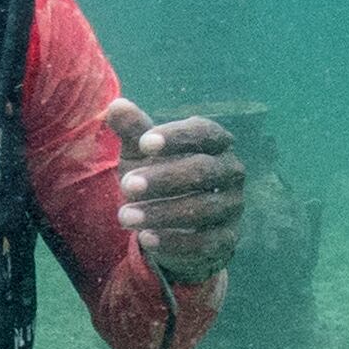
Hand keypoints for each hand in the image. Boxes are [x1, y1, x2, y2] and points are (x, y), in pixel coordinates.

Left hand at [104, 100, 244, 283]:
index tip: (143, 143)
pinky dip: (175, 242)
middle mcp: (231, 171)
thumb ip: (132, 130)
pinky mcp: (227, 239)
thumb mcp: (142, 154)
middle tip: (128, 185)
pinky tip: (146, 239)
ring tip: (124, 216)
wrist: (174, 225)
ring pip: (204, 208)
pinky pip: (206, 242)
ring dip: (162, 212)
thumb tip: (116, 105)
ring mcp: (232, 206)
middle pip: (204, 170)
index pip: (204, 132)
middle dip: (164, 178)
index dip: (176, 136)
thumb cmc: (158, 176)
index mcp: (215, 143)